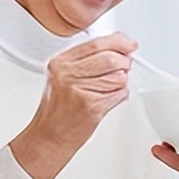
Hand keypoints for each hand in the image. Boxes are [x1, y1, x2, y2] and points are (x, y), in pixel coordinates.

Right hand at [9, 32, 136, 178]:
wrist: (49, 137)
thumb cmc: (57, 109)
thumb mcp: (62, 77)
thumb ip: (86, 60)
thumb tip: (117, 46)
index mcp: (60, 63)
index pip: (95, 44)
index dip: (118, 42)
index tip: (128, 43)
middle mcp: (67, 74)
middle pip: (110, 58)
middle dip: (124, 62)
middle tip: (125, 66)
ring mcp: (79, 90)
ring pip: (118, 77)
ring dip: (121, 83)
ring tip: (108, 90)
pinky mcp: (92, 107)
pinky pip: (119, 94)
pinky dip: (120, 96)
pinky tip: (107, 100)